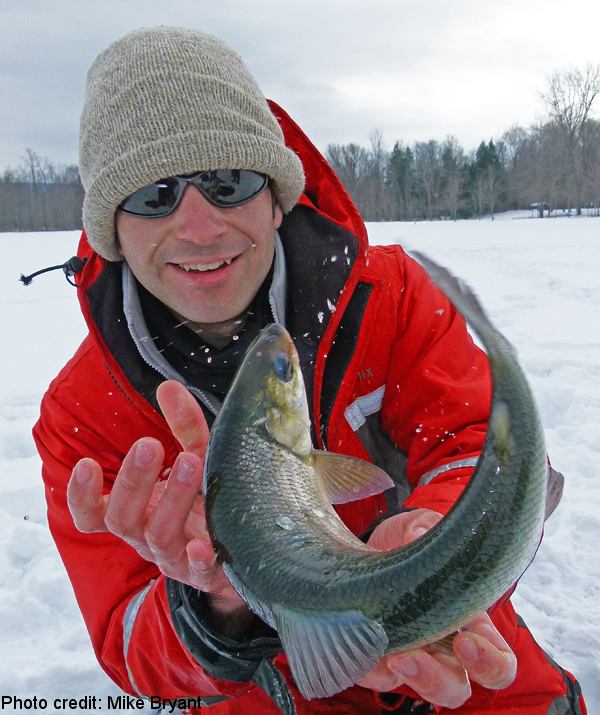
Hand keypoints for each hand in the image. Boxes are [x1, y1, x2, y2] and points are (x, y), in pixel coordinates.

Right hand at [67, 380, 250, 633]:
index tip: (84, 464)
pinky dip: (198, 560)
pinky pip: (199, 572)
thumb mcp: (197, 458)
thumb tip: (168, 386)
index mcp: (137, 513)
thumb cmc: (209, 501)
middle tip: (148, 444)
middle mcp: (148, 538)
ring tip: (190, 462)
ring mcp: (176, 558)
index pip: (94, 515)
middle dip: (133, 481)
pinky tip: (204, 544)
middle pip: (123, 518)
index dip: (81, 495)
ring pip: (159, 536)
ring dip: (172, 499)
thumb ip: (184, 427)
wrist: (248, 550)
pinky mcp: (208, 573)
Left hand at [358, 510, 516, 708]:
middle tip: (416, 656)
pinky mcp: (376, 660)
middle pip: (459, 687)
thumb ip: (424, 526)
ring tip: (394, 657)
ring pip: (424, 690)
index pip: (499, 660)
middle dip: (441, 679)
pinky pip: (378, 678)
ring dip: (413, 679)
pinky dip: (372, 670)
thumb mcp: (418, 526)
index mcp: (468, 620)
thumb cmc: (404, 540)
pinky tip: (362, 649)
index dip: (491, 662)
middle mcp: (443, 647)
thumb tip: (416, 535)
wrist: (364, 544)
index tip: (465, 642)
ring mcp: (412, 656)